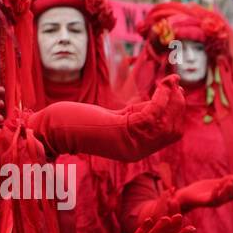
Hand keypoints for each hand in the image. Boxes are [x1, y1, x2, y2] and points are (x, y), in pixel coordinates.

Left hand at [27, 75, 182, 161]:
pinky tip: (162, 85)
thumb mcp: (117, 117)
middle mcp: (136, 151)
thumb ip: (138, 113)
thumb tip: (163, 98)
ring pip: (165, 124)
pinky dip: (161, 99)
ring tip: (171, 81)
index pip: (168, 135)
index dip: (176, 113)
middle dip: (178, 106)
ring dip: (172, 99)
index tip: (176, 92)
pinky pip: (152, 116)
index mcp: (135, 150)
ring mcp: (130, 146)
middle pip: (172, 131)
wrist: (54, 129)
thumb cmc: (79, 120)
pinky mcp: (122, 135)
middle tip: (176, 84)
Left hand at [175, 174, 232, 211]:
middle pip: (230, 197)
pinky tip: (216, 185)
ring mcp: (212, 202)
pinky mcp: (204, 202)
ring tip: (230, 183)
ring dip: (227, 191)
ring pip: (222, 198)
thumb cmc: (200, 190)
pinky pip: (211, 199)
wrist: (186, 195)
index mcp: (222, 197)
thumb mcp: (214, 183)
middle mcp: (219, 201)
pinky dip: (215, 192)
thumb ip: (224, 180)